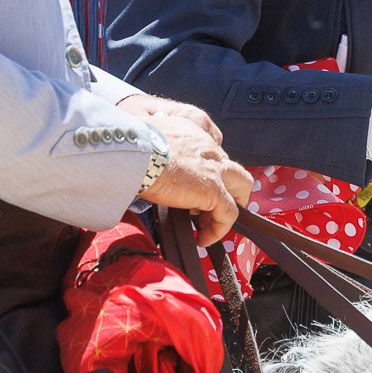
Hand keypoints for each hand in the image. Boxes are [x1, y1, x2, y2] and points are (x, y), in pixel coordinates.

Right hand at [122, 93, 253, 238]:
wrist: (133, 150)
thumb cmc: (130, 145)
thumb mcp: (143, 139)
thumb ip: (152, 148)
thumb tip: (143, 162)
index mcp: (192, 132)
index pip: (211, 152)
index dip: (206, 172)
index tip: (191, 187)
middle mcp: (208, 147)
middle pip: (234, 169)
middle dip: (227, 190)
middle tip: (206, 208)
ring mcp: (214, 168)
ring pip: (241, 186)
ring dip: (227, 207)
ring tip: (206, 226)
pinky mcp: (214, 189)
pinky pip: (228, 214)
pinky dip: (218, 229)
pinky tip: (202, 240)